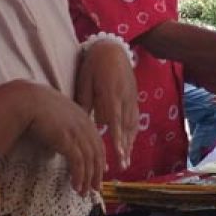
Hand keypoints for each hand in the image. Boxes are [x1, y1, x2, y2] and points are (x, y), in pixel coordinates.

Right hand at [24, 83, 107, 195]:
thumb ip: (61, 130)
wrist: (27, 101)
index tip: (101, 171)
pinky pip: (78, 162)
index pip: (97, 142)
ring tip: (84, 192)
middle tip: (95, 188)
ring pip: (89, 160)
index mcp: (83, 118)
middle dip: (97, 173)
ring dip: (88, 179)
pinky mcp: (68, 140)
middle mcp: (84, 125)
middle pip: (97, 153)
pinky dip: (79, 176)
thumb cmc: (36, 108)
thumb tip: (56, 148)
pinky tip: (76, 186)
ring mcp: (77, 132)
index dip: (100, 158)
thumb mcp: (55, 118)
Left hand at [75, 40, 138, 170]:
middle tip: (123, 166)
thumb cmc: (94, 64)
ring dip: (130, 143)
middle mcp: (124, 99)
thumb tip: (80, 122)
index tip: (119, 154)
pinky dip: (132, 132)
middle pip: (126, 127)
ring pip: (133, 124)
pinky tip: (129, 143)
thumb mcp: (84, 81)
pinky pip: (134, 118)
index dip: (117, 139)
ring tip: (126, 160)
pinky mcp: (133, 98)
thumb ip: (84, 102)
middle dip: (125, 147)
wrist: (112, 49)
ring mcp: (131, 98)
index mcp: (111, 94)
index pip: (115, 121)